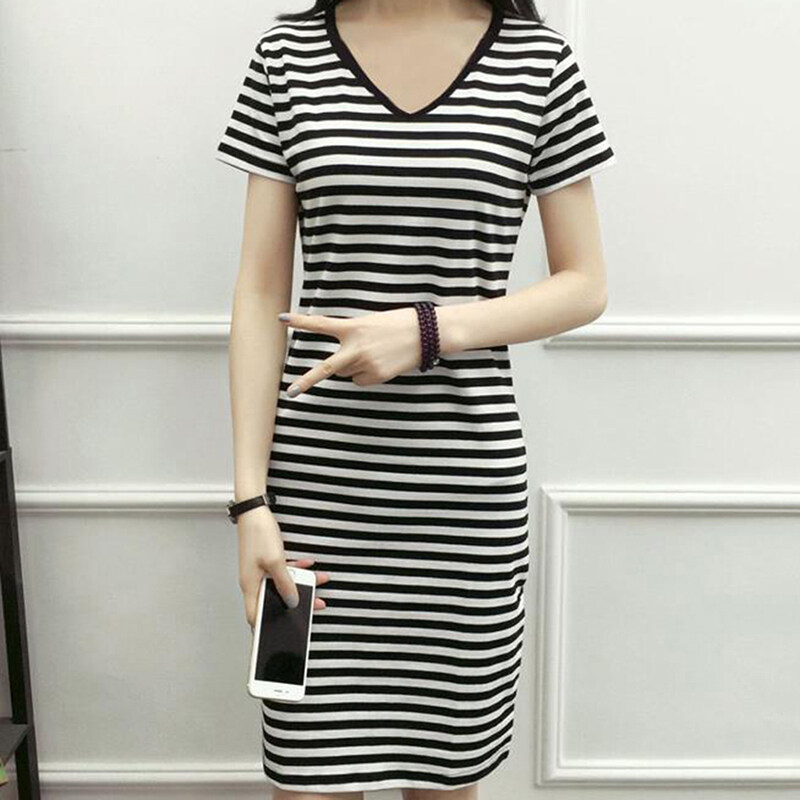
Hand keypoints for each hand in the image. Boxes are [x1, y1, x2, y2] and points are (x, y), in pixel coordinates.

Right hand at [237, 505, 329, 628]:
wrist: (254, 510)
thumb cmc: (258, 534)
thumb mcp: (276, 562)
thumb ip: (286, 583)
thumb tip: (293, 600)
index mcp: (250, 585)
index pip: (255, 616)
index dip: (266, 628)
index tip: (281, 634)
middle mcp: (253, 580)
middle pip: (276, 599)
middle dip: (297, 601)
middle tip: (315, 605)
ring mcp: (260, 570)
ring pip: (283, 583)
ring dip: (302, 581)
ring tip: (319, 580)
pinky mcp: (266, 561)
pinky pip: (283, 571)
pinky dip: (297, 569)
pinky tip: (309, 565)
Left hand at [278, 307, 421, 395]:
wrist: (426, 334)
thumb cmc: (398, 324)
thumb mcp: (371, 323)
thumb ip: (353, 337)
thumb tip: (343, 364)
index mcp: (353, 327)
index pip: (321, 324)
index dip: (300, 322)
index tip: (282, 319)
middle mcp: (356, 348)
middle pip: (326, 368)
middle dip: (307, 381)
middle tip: (291, 392)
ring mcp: (366, 364)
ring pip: (347, 374)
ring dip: (354, 367)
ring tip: (376, 353)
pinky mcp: (377, 376)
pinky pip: (361, 381)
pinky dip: (368, 375)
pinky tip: (382, 363)